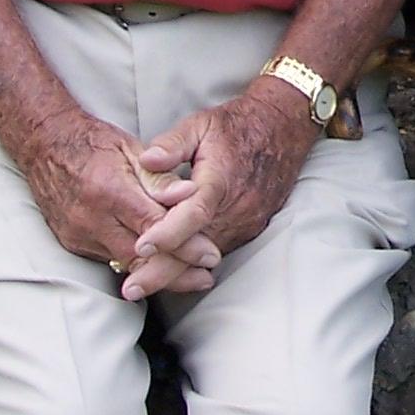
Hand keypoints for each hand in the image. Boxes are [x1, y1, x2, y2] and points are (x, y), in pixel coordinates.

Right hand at [14, 108, 216, 296]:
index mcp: (110, 191)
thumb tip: (190, 194)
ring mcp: (78, 235)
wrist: (44, 145)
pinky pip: (108, 259)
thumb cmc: (94, 142)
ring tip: (190, 276)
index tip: (210, 255)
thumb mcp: (132, 149)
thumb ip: (159, 178)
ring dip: (158, 273)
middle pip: (141, 258)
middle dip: (177, 272)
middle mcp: (91, 219)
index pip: (155, 228)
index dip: (185, 245)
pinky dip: (134, 264)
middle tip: (206, 277)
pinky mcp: (72, 243)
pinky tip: (156, 266)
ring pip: (124, 265)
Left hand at [126, 82, 318, 299]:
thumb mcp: (199, 124)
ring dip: (176, 272)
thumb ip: (172, 144)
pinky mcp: (250, 228)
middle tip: (131, 289)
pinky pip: (218, 249)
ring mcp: (246, 221)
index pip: (193, 213)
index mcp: (219, 179)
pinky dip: (194, 262)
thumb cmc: (235, 126)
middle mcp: (236, 207)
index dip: (167, 233)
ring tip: (142, 284)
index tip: (141, 247)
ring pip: (207, 255)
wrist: (282, 129)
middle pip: (196, 248)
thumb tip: (146, 160)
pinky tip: (171, 270)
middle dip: (162, 271)